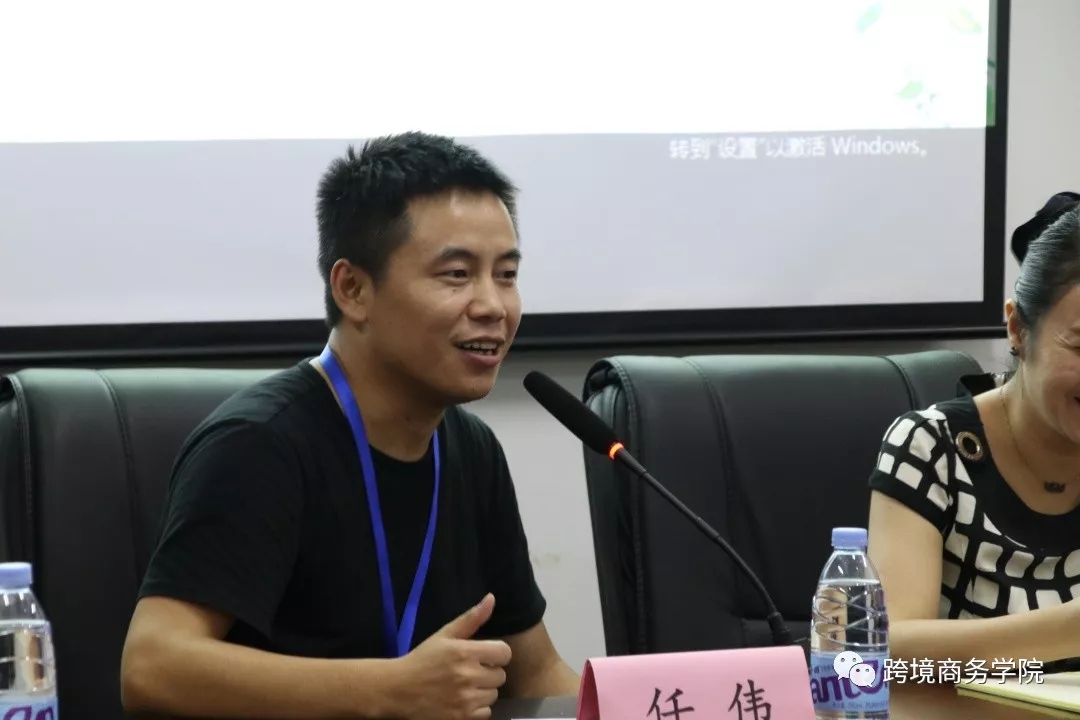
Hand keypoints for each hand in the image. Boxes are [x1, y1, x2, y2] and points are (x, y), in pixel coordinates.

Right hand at [393, 593, 511, 719]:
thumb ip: (471, 618)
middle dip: (488, 672)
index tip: (485, 656)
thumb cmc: (422, 659)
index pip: (504, 653)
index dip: (496, 653)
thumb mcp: (444, 635)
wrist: (397, 691)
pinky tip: (462, 701)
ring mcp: (465, 700)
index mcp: (465, 652)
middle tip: (470, 672)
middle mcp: (468, 677)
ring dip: (483, 691)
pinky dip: (477, 709)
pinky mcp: (461, 718)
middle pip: (500, 676)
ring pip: (493, 695)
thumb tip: (492, 598)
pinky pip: (486, 713)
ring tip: (464, 687)